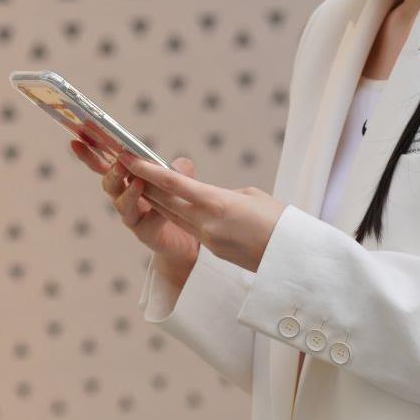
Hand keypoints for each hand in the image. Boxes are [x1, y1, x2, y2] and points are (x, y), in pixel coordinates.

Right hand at [69, 134, 202, 292]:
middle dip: (112, 171)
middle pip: (109, 183)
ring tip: (139, 182)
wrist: (184, 241)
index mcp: (126, 180)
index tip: (75, 140)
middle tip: (120, 161)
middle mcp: (124, 197)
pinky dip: (153, 213)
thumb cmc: (175, 207)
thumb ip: (179, 171)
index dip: (89, 154)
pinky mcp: (143, 232)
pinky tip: (162, 210)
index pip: (104, 164)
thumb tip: (182, 162)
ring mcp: (131, 216)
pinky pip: (144, 222)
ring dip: (128, 192)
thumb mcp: (179, 184)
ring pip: (121, 203)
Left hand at [94, 148, 286, 272]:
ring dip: (155, 200)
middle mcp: (208, 224)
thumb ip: (222, 194)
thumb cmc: (281, 222)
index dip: (149, 171)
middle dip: (144, 183)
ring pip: (174, 216)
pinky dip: (177, 214)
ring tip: (137, 181)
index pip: (176, 186)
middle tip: (124, 165)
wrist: (295, 261)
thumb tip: (207, 197)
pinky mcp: (214, 250)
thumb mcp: (252, 196)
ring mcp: (209, 240)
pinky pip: (190, 228)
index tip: (129, 158)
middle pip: (166, 202)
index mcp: (219, 204)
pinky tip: (168, 204)